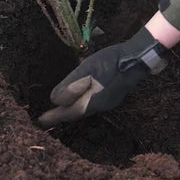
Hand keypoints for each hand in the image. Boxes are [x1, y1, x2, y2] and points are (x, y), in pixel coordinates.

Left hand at [38, 27, 167, 127]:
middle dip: (61, 115)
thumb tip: (56, 100)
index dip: (54, 116)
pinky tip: (79, 98)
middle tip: (47, 117)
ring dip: (71, 110)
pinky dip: (82, 103)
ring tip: (60, 109)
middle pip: (77, 113)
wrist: (139, 58)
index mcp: (92, 102)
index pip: (68, 112)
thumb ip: (71, 86)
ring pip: (85, 109)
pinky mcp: (114, 96)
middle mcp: (100, 106)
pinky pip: (92, 104)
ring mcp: (109, 102)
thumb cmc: (111, 62)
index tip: (40, 121)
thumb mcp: (87, 69)